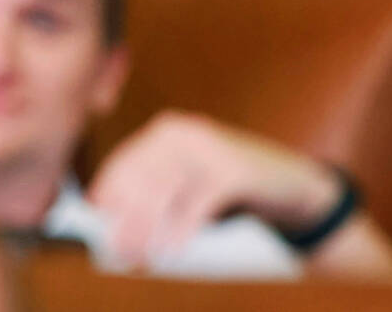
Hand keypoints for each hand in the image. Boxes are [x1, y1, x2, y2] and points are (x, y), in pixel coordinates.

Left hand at [86, 110, 340, 264]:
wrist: (294, 186)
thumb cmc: (228, 192)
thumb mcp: (186, 187)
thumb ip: (154, 197)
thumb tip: (109, 226)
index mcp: (163, 133)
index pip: (123, 165)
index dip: (107, 199)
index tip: (98, 231)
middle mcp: (180, 132)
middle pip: (140, 179)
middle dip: (126, 220)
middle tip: (119, 254)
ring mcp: (207, 147)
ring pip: (164, 190)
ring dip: (147, 229)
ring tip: (139, 258)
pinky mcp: (233, 169)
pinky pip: (198, 203)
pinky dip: (182, 230)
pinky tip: (172, 252)